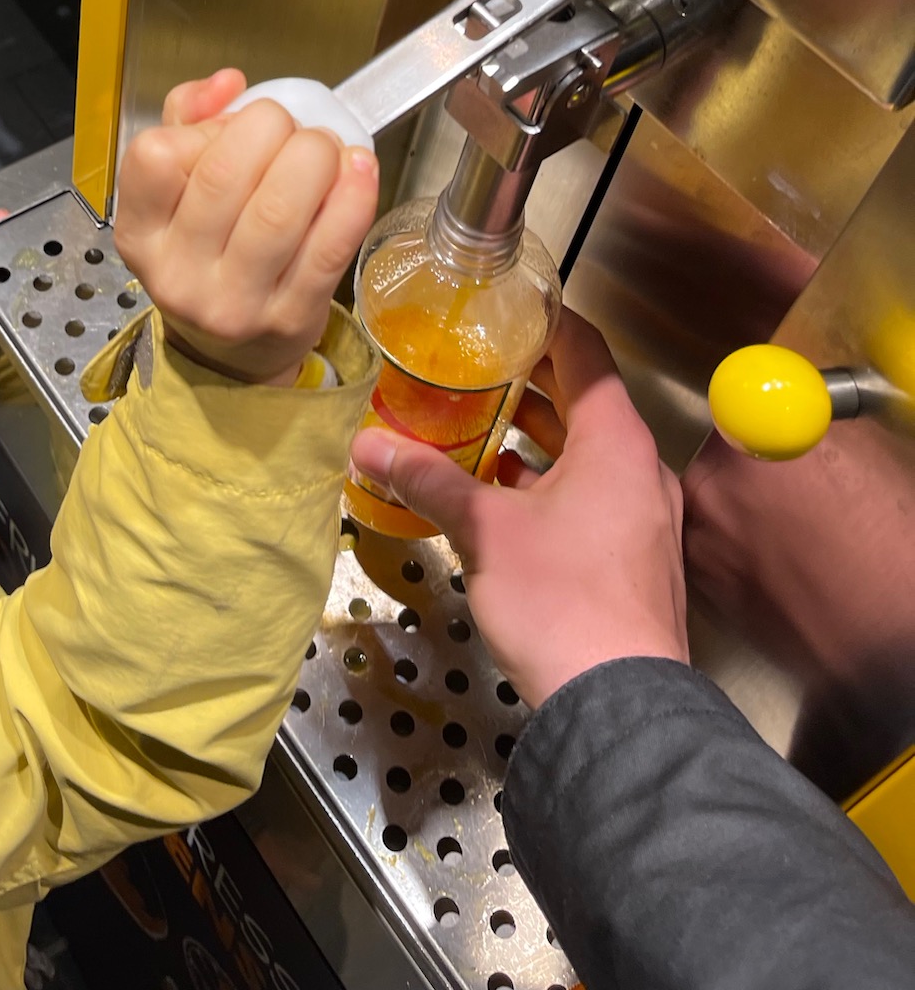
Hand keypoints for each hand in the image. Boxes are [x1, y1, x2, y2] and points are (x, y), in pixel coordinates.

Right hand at [113, 69, 379, 386]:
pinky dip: (352, 198)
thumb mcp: (175, 193)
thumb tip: (229, 83)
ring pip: (279, 209)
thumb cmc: (207, 254)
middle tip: (291, 129)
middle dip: (272, 128)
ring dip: (315, 157)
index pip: (155, 156)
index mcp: (141, 233)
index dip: (203, 126)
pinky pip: (329, 245)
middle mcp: (179, 271)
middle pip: (225, 173)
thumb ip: (190, 121)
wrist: (230, 355)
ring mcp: (235, 301)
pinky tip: (358, 169)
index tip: (231, 127)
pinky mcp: (292, 315)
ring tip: (324, 149)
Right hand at [349, 312, 687, 705]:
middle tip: (469, 365)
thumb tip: (369, 444)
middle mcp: (641, 469)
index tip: (502, 307)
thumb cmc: (561, 602)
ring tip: (471, 426)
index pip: (585, 350)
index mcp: (617, 440)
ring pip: (586, 453)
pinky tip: (497, 496)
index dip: (544, 321)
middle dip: (526, 382)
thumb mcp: (483, 529)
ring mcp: (644, 517)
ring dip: (533, 437)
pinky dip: (547, 483)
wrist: (617, 707)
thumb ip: (428, 478)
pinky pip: (590, 496)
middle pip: (584, 401)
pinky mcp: (633, 558)